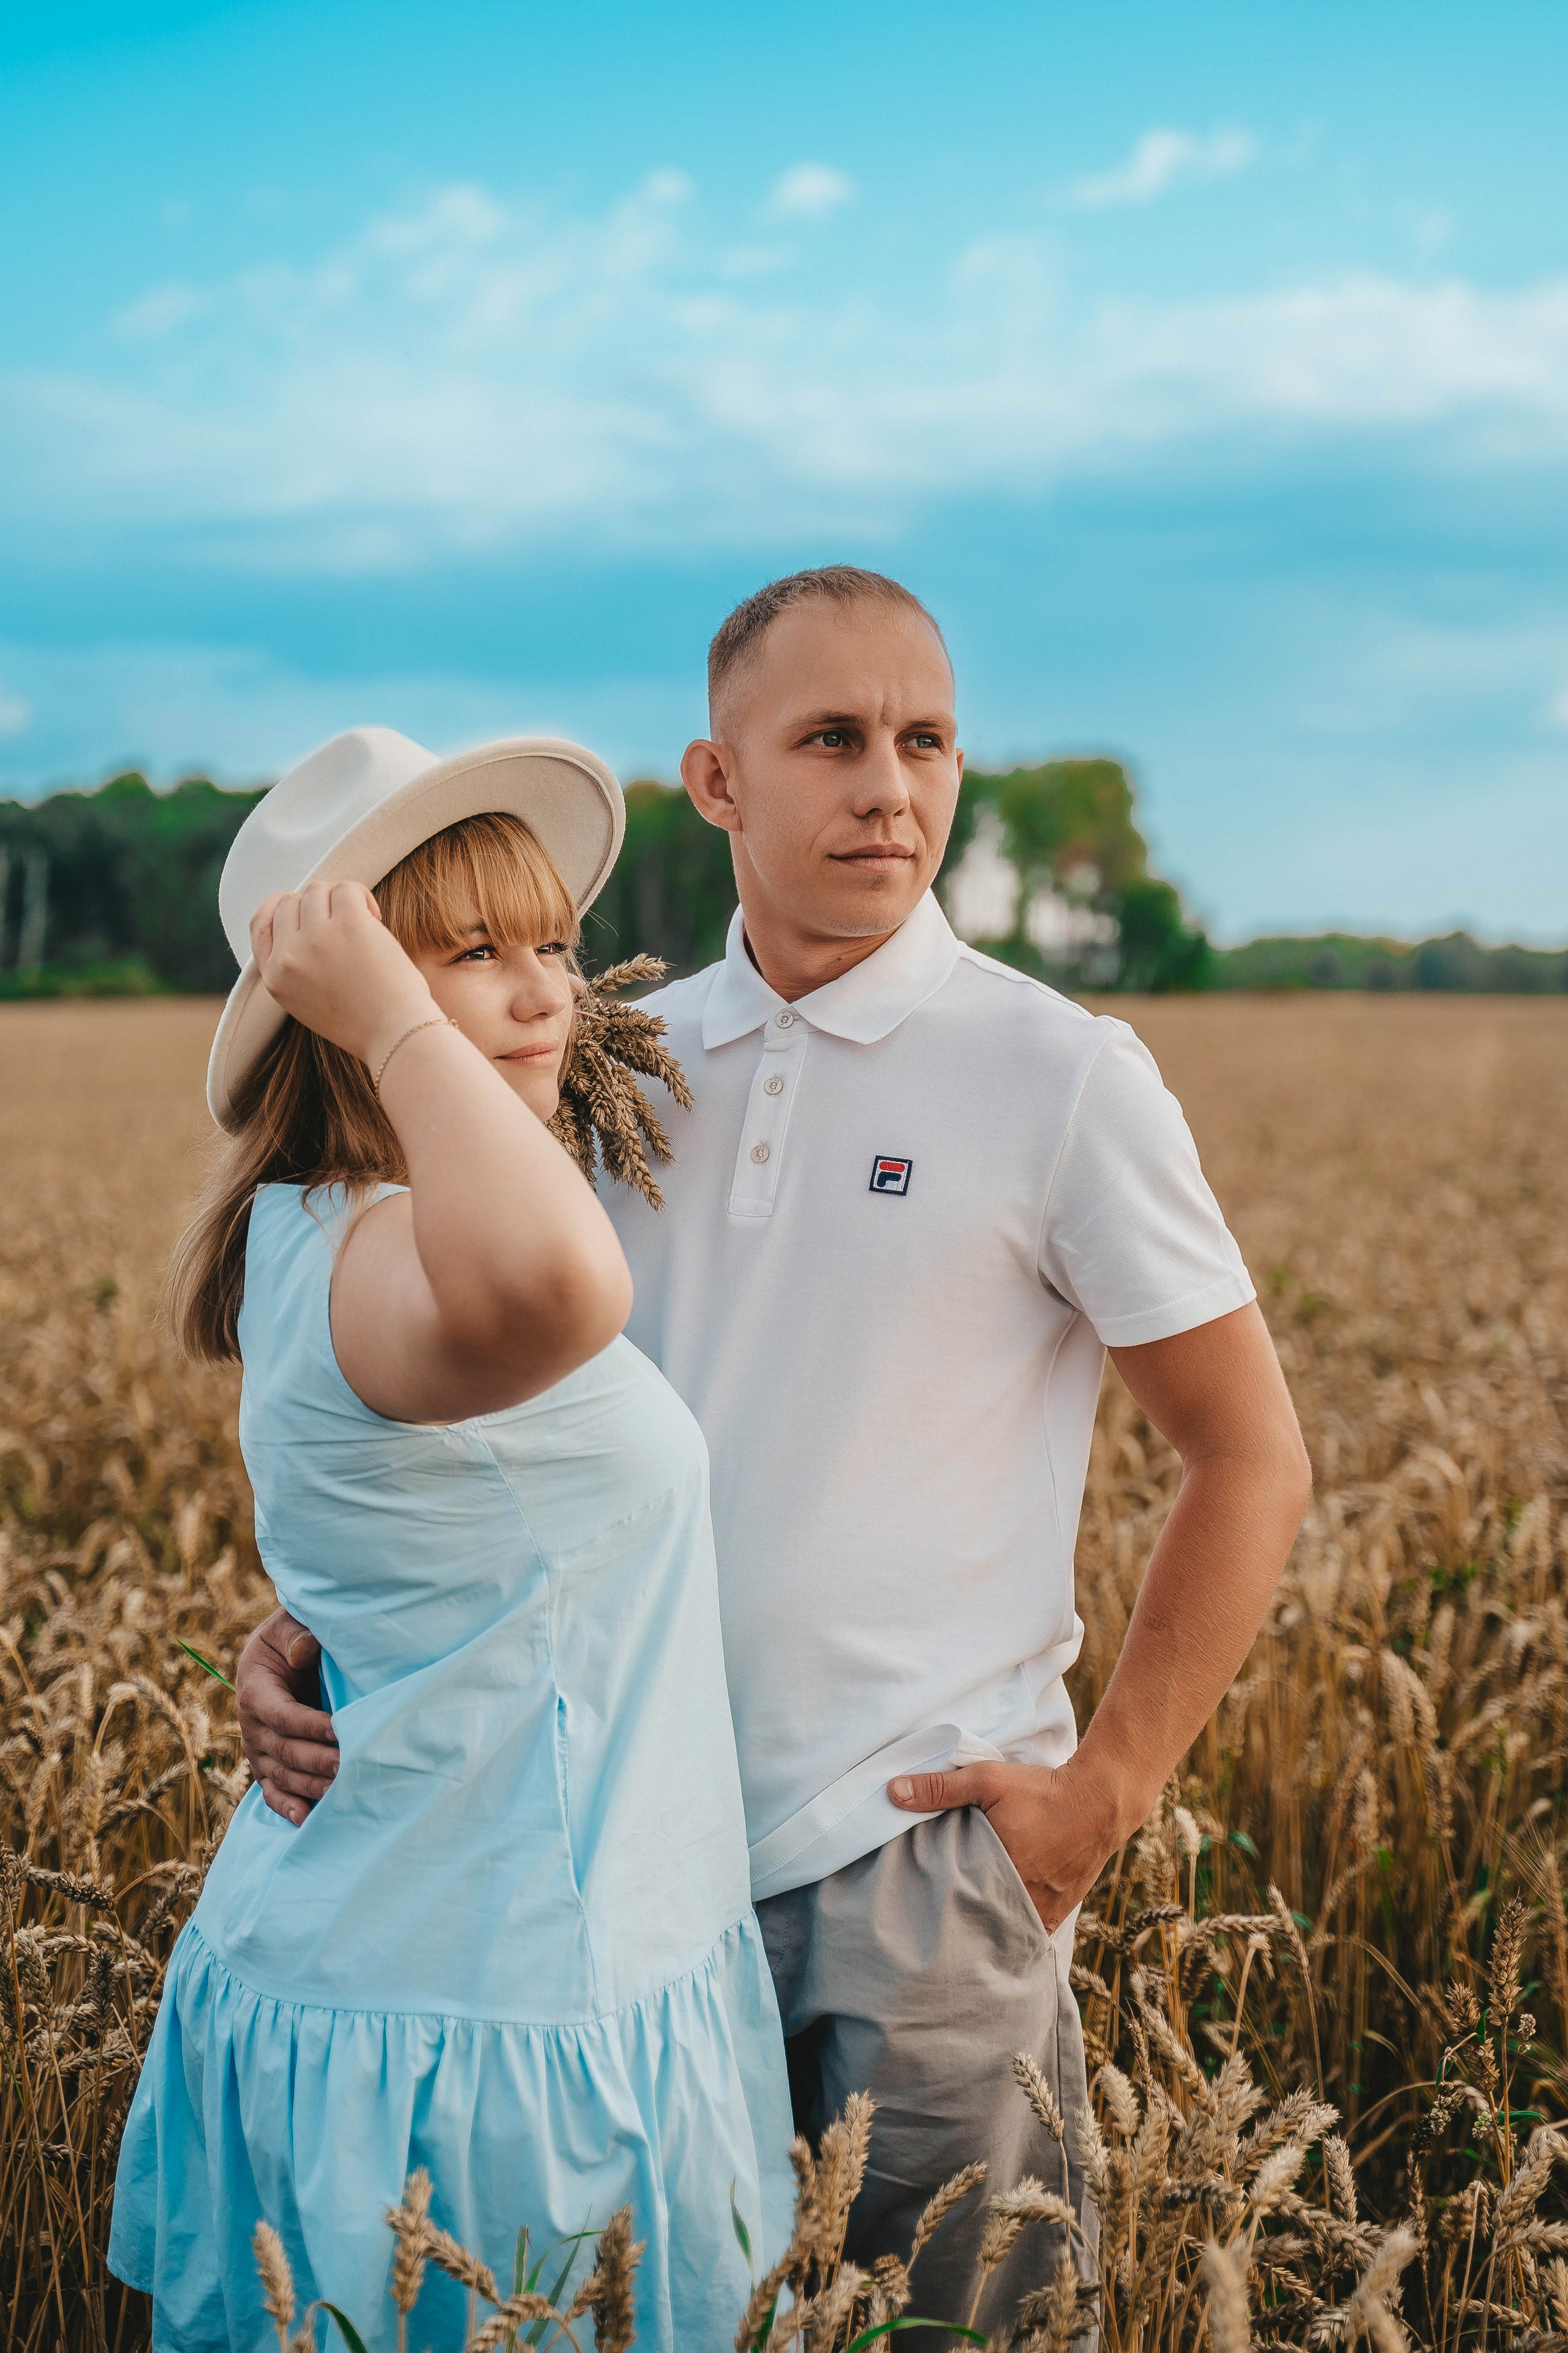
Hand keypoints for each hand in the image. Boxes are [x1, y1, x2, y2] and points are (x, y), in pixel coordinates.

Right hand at [237, 1608, 340, 1827]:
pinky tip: (306, 1820)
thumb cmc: (289, 1637)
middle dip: (317, 1760)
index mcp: (255, 1691)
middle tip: (348, 1765)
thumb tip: (304, 1652)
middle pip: (285, 1750)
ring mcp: (257, 1750)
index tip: (340, 1729)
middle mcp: (251, 1726)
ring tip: (340, 1792)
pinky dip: (287, 1807)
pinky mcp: (266, 1765)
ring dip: (311, 1786)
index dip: (310, 1724)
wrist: (275, 1656)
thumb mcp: (286, 1626)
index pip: (283, 1714)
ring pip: (283, 1775)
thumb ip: (294, 1635)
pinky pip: (272, 1791)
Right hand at [251, 880, 435, 1071]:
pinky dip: (362, 897)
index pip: (261, 923)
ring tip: (363, 924)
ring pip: (316, 890)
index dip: (282, 910)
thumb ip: (294, 966)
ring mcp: (316, 937)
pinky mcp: (348, 923)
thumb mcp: (308, 1001)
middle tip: (344, 925)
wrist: (395, 1036)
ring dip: (341, 900)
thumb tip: (300, 921)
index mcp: (275, 977)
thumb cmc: (363, 1021)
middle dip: (317, 906)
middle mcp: (289, 956)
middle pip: (289, 902)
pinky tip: (375, 918)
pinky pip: (347, 888)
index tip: (307, 913)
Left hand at [889, 1757, 1122, 1932]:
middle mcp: (1022, 1901)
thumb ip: (939, 1788)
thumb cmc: (1041, 1790)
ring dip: (988, 1924)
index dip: (938, 1909)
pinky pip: (1031, 1929)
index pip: (957, 1906)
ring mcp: (1045, 1911)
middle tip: (938, 1920)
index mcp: (999, 1875)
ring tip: (967, 1922)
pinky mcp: (1061, 1911)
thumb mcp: (986, 1780)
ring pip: (1006, 1928)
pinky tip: (999, 1923)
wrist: (1100, 1799)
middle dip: (962, 1920)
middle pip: (981, 1921)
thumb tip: (891, 1792)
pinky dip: (1015, 1926)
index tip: (921, 1910)